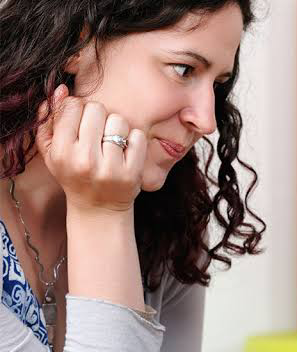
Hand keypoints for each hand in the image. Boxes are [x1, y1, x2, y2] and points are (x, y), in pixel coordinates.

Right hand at [36, 84, 146, 212]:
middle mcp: (84, 160)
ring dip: (116, 127)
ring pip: (118, 120)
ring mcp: (110, 168)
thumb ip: (50, 120)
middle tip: (97, 133)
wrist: (98, 208)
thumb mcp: (52, 152)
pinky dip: (134, 140)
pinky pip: (137, 136)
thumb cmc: (73, 174)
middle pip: (96, 108)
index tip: (80, 122)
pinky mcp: (132, 172)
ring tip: (111, 142)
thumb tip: (60, 89)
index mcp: (61, 152)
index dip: (78, 109)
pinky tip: (125, 151)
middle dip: (97, 116)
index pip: (73, 106)